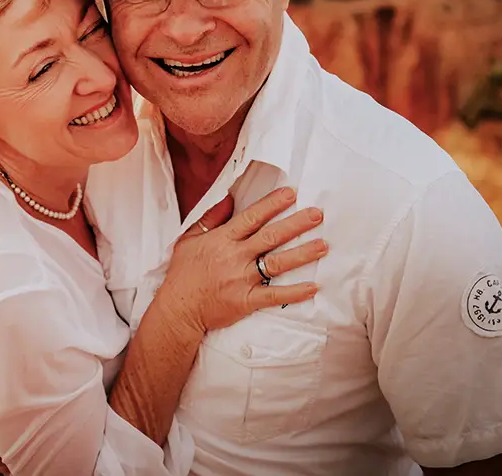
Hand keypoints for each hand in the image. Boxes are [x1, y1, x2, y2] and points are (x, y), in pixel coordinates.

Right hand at [161, 187, 326, 331]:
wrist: (178, 308)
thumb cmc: (183, 273)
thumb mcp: (189, 239)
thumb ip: (210, 218)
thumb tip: (229, 199)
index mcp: (222, 239)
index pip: (251, 217)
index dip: (272, 204)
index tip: (291, 194)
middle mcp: (235, 257)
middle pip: (270, 237)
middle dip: (295, 224)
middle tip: (317, 214)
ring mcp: (242, 279)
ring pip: (277, 264)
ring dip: (302, 254)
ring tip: (323, 245)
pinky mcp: (246, 301)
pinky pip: (275, 296)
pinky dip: (295, 292)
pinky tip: (313, 286)